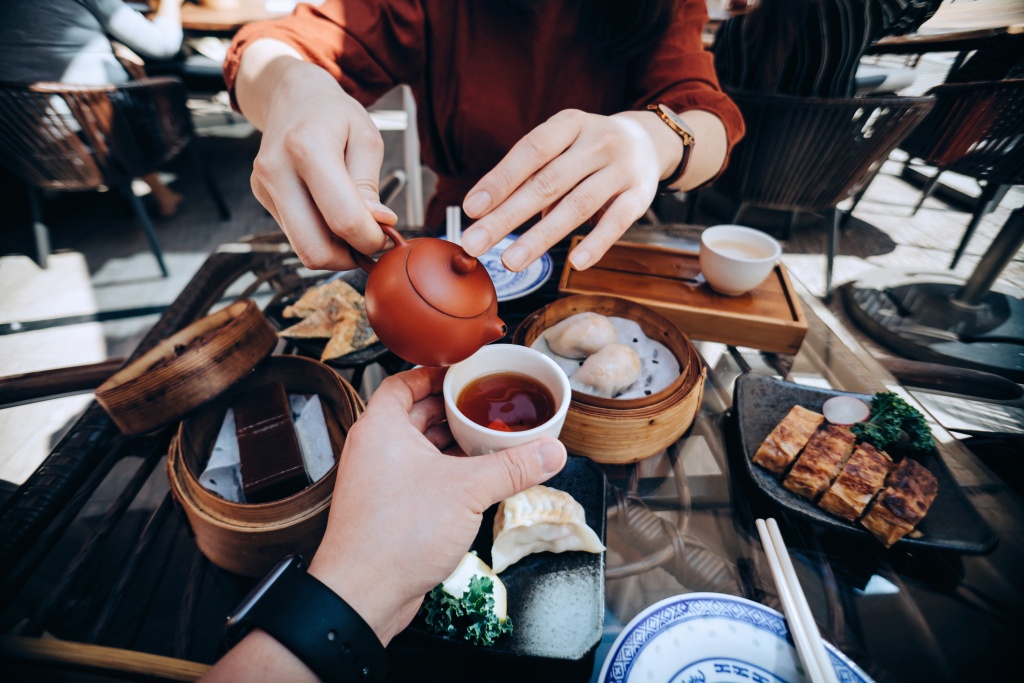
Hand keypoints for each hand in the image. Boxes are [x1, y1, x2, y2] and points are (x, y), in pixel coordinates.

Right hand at [246, 52, 397, 269]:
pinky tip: (332, 214)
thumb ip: (370, 186)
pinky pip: (296, 234)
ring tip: (353, 226)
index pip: (343, 219)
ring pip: (303, 248)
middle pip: (314, 249)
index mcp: (308, 147)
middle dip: (349, 257)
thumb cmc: (335, 115)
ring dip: (335, 250)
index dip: (371, 238)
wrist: (292, 95)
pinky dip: (320, 235)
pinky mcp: (261, 196)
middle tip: (369, 241)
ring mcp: (264, 186)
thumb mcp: (366, 139)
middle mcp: (277, 169)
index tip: (385, 233)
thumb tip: (378, 224)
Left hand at [308, 367, 566, 644]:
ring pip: (418, 448)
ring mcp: (379, 481)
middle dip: (451, 411)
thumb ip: (513, 467)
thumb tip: (550, 451)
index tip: (463, 375)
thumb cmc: (395, 535)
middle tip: (485, 408)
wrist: (363, 594)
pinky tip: (473, 481)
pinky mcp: (387, 509)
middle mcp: (375, 449)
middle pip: (415, 414)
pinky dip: (444, 472)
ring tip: (486, 442)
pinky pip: (418, 477)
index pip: (403, 383)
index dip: (434, 374)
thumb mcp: (467, 491)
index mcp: (381, 427)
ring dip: (450, 444)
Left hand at [459, 109, 678, 271]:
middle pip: (546, 183)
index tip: (471, 209)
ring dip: (541, 236)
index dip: (500, 180)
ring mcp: (621, 169)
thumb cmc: (587, 149)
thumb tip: (493, 214)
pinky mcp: (640, 195)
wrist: (648, 141)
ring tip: (511, 261)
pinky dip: (596, 243)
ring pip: (577, 206)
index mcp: (570, 124)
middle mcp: (596, 142)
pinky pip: (617, 222)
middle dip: (507, 217)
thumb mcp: (562, 144)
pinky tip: (575, 263)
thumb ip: (533, 174)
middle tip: (476, 244)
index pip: (530, 151)